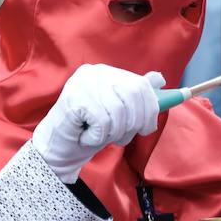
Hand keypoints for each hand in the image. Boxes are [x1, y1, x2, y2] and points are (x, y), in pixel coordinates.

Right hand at [31, 64, 164, 183]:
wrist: (59, 148)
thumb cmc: (90, 130)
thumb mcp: (119, 113)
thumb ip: (137, 95)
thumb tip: (160, 79)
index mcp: (107, 73)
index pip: (141, 86)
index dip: (149, 110)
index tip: (145, 128)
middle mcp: (95, 72)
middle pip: (133, 96)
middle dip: (133, 124)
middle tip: (119, 138)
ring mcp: (82, 84)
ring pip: (119, 111)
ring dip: (114, 133)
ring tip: (99, 136)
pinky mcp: (74, 99)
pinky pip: (103, 122)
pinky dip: (97, 137)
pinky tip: (86, 136)